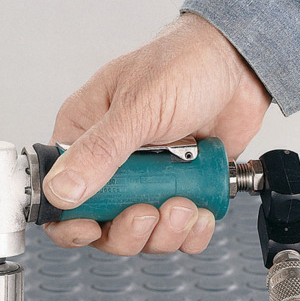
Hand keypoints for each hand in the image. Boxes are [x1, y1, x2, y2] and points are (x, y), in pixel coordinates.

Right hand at [42, 13, 270, 255]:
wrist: (241, 65)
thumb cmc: (185, 65)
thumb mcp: (138, 107)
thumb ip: (100, 151)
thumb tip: (61, 190)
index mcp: (85, 137)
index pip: (59, 194)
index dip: (70, 222)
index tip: (92, 228)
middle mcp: (111, 164)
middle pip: (103, 226)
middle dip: (129, 230)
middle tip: (151, 212)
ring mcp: (147, 182)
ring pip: (143, 235)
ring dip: (165, 232)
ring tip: (185, 203)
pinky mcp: (180, 191)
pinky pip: (179, 233)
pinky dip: (191, 233)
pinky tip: (201, 212)